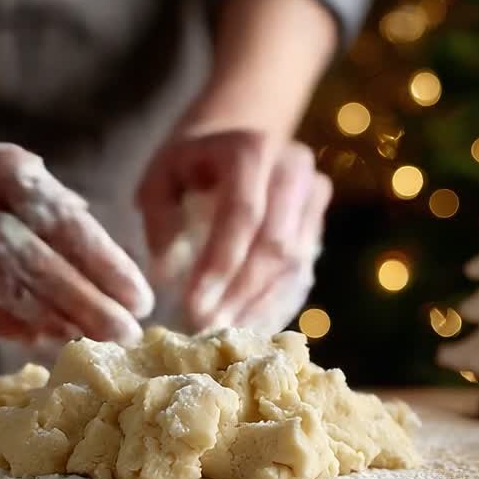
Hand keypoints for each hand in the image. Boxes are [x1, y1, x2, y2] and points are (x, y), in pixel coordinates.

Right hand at [0, 141, 153, 344]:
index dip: (109, 269)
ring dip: (62, 326)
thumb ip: (65, 214)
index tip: (143, 301)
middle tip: (129, 335)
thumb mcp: (22, 175)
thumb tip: (118, 274)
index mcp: (7, 175)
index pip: (69, 229)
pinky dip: (22, 331)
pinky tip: (53, 338)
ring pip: (13, 300)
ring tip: (97, 341)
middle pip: (43, 271)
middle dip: (93, 309)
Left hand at [137, 131, 330, 330]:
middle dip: (239, 293)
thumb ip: (159, 219)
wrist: (234, 144)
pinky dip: (274, 306)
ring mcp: (314, 198)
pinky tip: (247, 328)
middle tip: (206, 327)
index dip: (219, 264)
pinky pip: (302, 275)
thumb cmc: (190, 165)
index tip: (191, 304)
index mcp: (253, 150)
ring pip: (294, 265)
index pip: (243, 214)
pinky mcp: (319, 226)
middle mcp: (294, 170)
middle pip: (276, 244)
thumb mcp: (161, 178)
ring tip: (223, 334)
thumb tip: (165, 275)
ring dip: (258, 306)